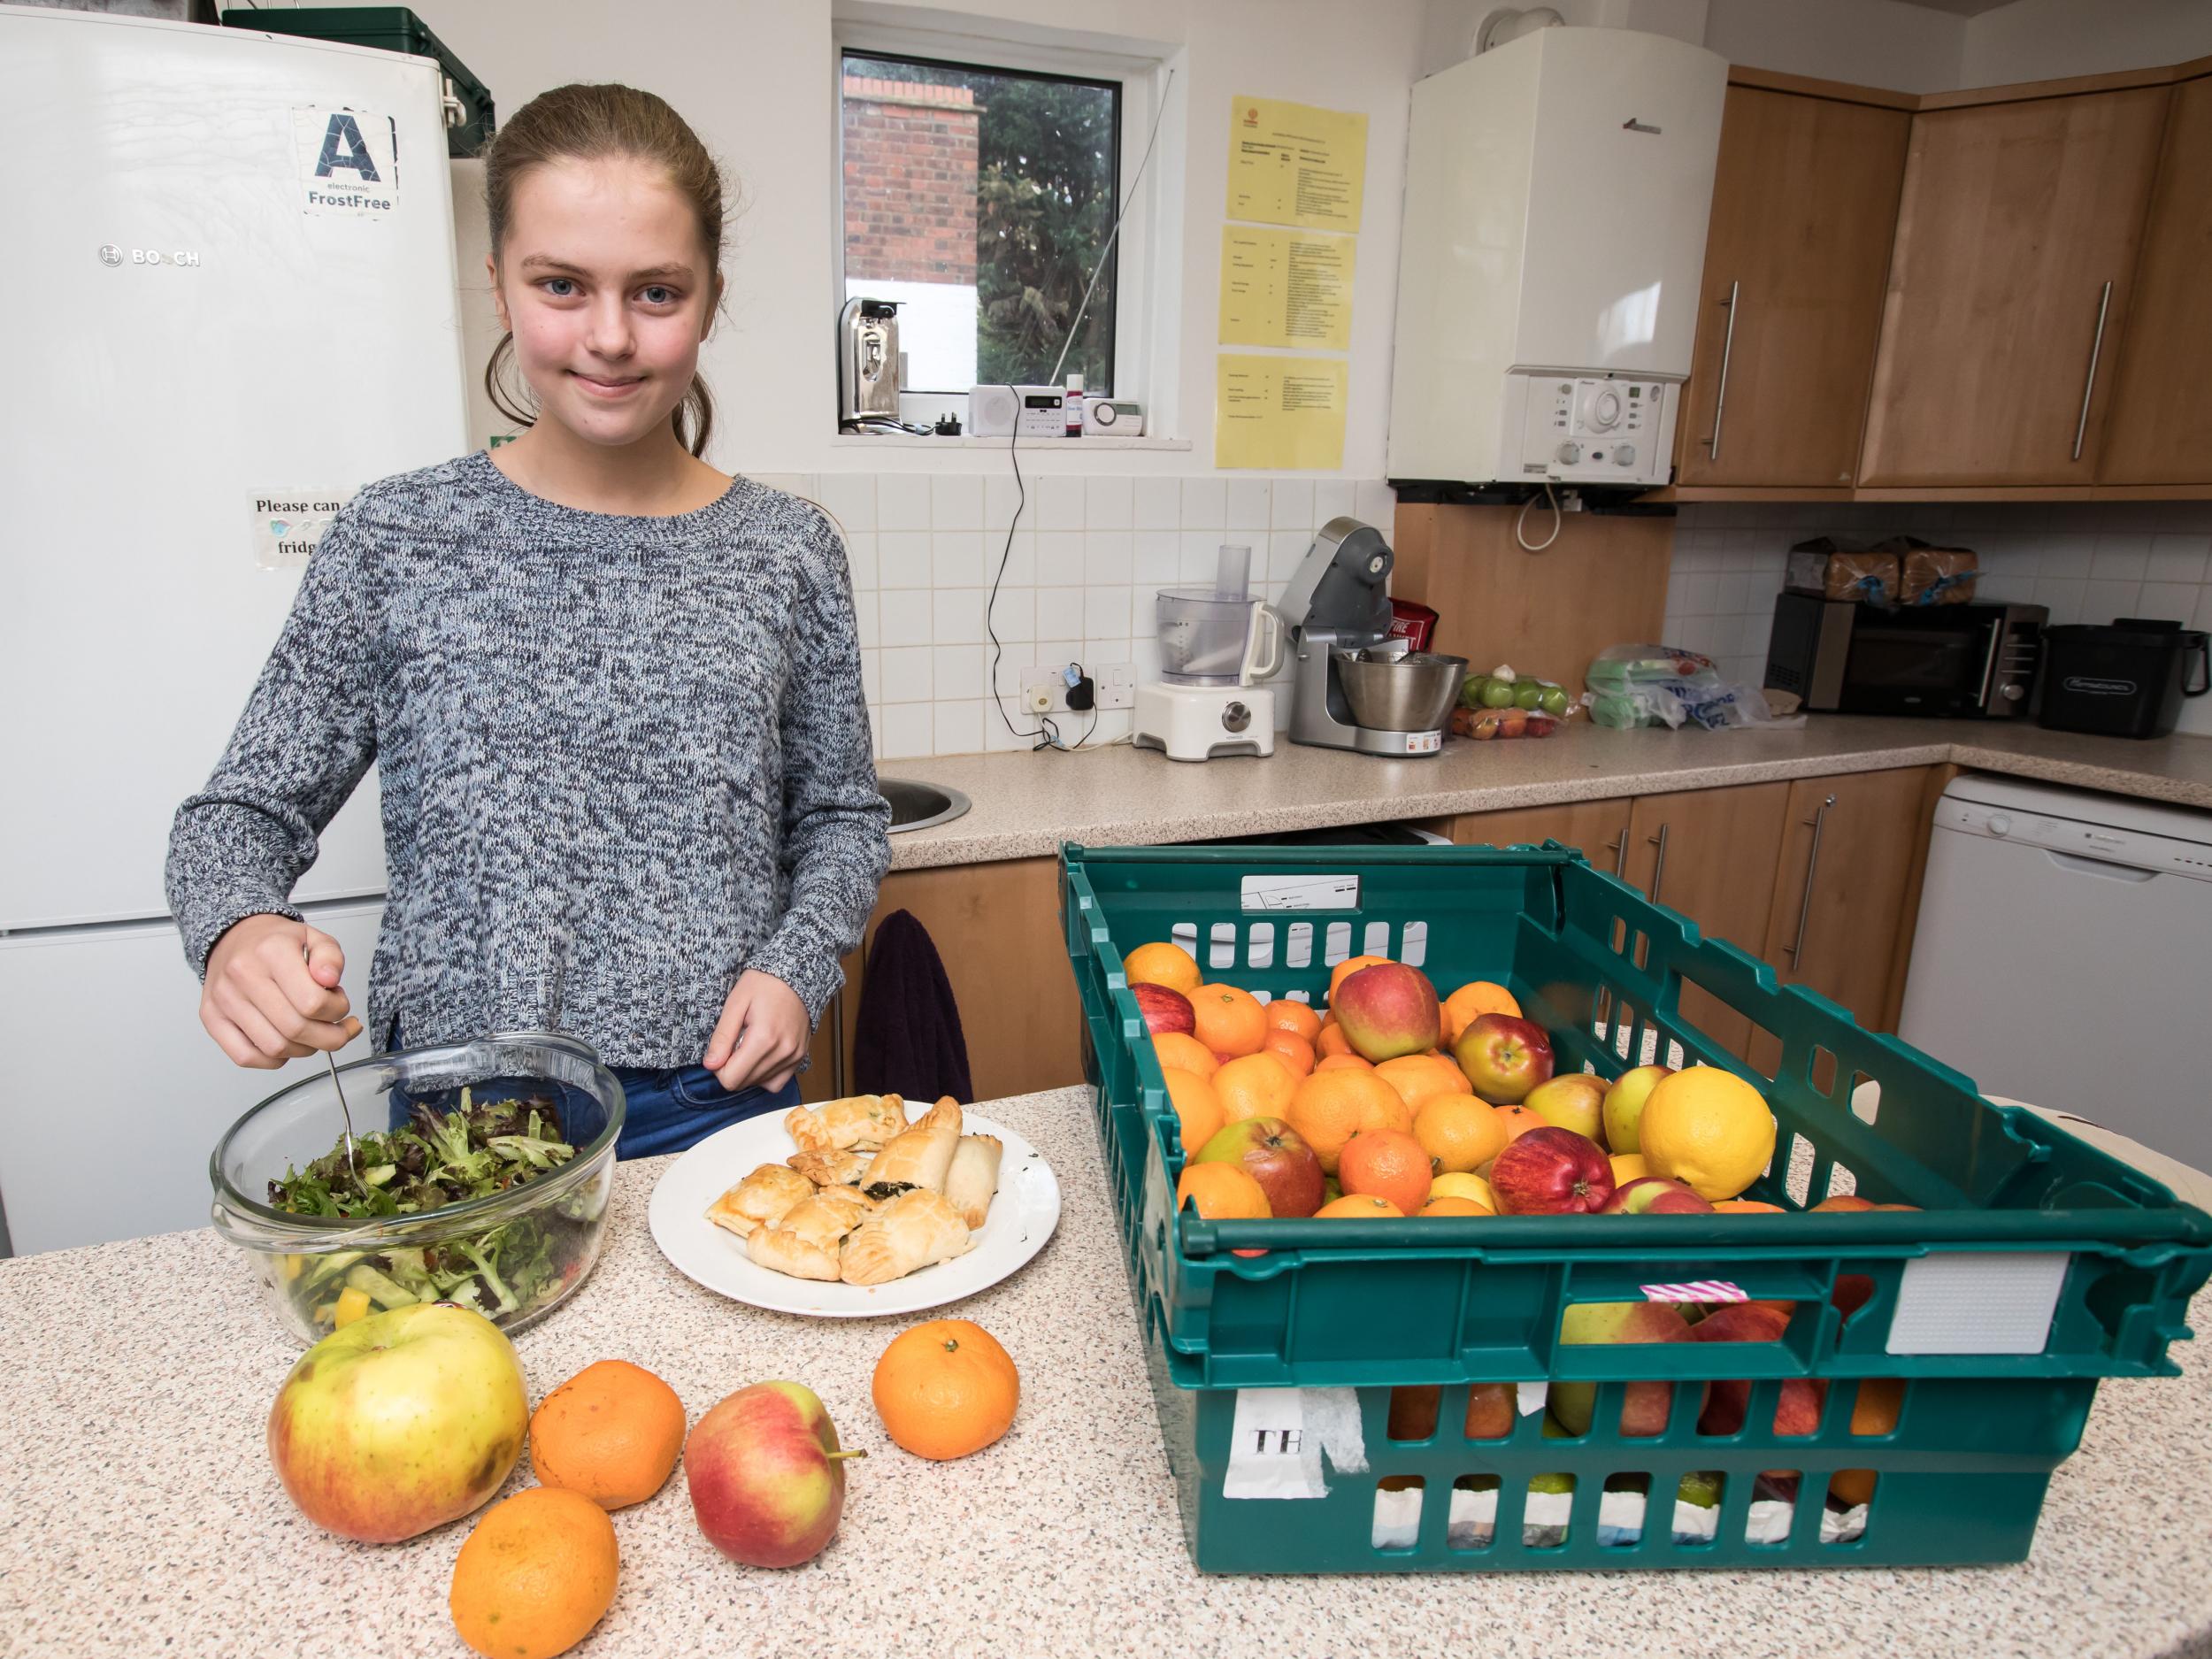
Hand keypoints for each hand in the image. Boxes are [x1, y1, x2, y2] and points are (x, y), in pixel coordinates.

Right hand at [200, 914, 362, 1068]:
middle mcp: (243, 975)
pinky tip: (287, 1045)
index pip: (313, 1001)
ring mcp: (224, 1000)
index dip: (337, 1011)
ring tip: (312, 1034)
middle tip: (338, 1030)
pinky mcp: (212, 1018)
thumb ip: (331, 957)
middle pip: (296, 1029)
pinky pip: (245, 1056)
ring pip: (274, 1047)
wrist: (234, 938)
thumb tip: (329, 979)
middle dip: (329, 1038)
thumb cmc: (275, 943)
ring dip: (304, 1049)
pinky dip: (273, 1060)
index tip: (340, 1006)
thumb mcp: (314, 937)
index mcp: (272, 951)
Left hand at [703, 969, 809, 1094]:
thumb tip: (710, 1065)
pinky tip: (760, 1057)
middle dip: (732, 1069)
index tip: (721, 1050)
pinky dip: (764, 1075)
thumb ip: (722, 1037)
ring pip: (760, 1084)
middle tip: (734, 1044)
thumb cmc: (763, 983)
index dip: (719, 1069)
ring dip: (748, 1071)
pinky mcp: (800, 1057)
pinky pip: (778, 1082)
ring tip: (749, 1046)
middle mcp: (782, 1052)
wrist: (795, 974)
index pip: (731, 1079)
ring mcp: (794, 1056)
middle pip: (744, 1083)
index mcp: (764, 1038)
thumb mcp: (735, 1004)